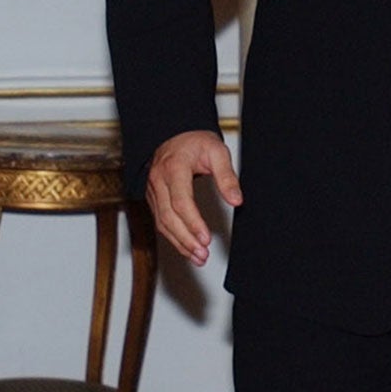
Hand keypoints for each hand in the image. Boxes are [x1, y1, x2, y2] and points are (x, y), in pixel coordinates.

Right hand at [144, 129, 241, 266]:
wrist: (175, 134)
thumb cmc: (194, 141)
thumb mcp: (216, 152)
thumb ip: (227, 176)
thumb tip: (237, 200)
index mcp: (173, 168)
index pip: (181, 201)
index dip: (193, 223)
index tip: (206, 238)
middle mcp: (159, 181)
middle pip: (168, 217)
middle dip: (186, 239)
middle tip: (203, 254)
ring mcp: (153, 191)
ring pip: (162, 223)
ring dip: (180, 243)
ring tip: (198, 257)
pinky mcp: (154, 199)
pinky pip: (161, 221)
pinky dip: (174, 237)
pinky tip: (187, 248)